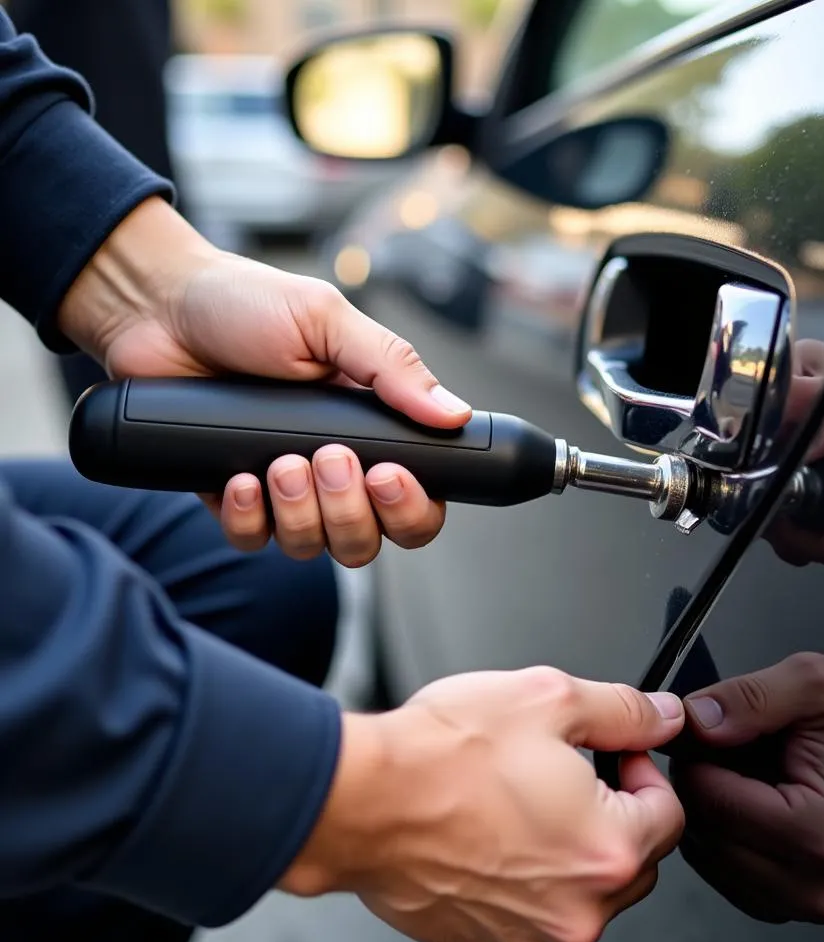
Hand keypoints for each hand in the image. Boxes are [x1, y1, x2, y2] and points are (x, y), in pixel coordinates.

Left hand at [57, 198, 471, 564]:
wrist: (158, 305)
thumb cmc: (247, 303)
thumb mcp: (328, 321)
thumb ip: (393, 368)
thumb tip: (455, 415)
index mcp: (373, 429)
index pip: (419, 501)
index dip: (412, 508)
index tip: (389, 476)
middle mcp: (334, 469)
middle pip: (369, 539)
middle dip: (350, 511)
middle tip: (326, 457)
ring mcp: (284, 488)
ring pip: (313, 546)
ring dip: (300, 513)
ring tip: (278, 461)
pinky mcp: (234, 497)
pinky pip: (253, 540)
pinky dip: (248, 516)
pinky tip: (239, 476)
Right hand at [280, 668, 686, 941]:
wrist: (360, 801)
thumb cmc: (442, 755)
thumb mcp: (547, 698)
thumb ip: (623, 711)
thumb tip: (663, 717)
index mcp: (606, 849)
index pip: (670, 812)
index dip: (643, 770)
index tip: (613, 753)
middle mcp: (577, 908)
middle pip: (633, 858)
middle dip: (612, 811)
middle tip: (564, 771)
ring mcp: (530, 934)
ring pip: (582, 886)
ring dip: (567, 845)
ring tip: (518, 798)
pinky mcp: (488, 940)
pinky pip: (533, 909)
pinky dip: (525, 875)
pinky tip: (490, 832)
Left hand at [672, 654, 823, 923]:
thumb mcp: (807, 679)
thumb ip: (748, 697)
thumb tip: (695, 721)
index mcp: (821, 833)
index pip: (711, 804)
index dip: (696, 759)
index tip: (711, 731)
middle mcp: (813, 883)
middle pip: (704, 836)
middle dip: (699, 786)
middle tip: (725, 747)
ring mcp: (802, 900)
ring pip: (705, 856)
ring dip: (707, 810)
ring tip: (741, 773)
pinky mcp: (788, 900)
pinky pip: (720, 872)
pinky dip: (718, 834)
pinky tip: (742, 801)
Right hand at [768, 328, 823, 567]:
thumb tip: (801, 455)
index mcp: (753, 423)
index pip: (737, 474)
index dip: (761, 502)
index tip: (799, 516)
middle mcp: (759, 461)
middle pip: (761, 517)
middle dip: (810, 540)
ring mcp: (784, 486)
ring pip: (790, 537)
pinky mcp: (810, 506)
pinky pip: (816, 539)